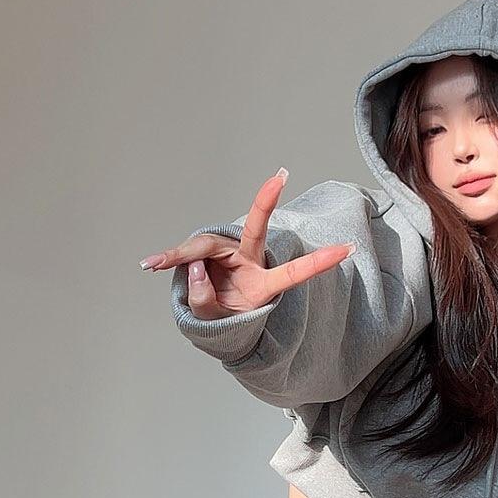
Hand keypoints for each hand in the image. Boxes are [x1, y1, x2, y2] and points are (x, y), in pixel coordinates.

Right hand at [140, 169, 357, 318]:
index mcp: (263, 286)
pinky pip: (188, 252)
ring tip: (154, 267)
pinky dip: (168, 258)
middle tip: (281, 175)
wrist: (208, 319)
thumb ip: (205, 299)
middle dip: (265, 202)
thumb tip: (196, 267)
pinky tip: (150, 264)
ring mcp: (228, 254)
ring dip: (179, 257)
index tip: (347, 249)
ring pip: (204, 246)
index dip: (320, 262)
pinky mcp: (208, 250)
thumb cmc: (222, 321)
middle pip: (254, 230)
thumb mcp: (215, 321)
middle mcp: (249, 263)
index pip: (294, 272)